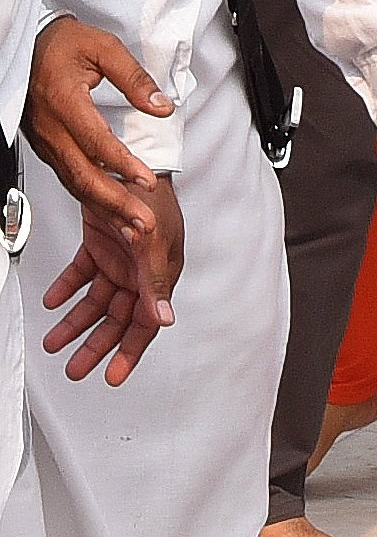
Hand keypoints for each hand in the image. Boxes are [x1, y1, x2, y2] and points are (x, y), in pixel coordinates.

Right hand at [25, 18, 171, 244]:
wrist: (28, 46)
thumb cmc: (63, 44)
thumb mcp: (104, 48)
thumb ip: (134, 77)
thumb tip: (161, 105)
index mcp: (64, 100)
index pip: (95, 141)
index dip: (122, 164)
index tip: (146, 180)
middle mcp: (51, 127)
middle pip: (82, 174)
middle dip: (115, 203)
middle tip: (142, 222)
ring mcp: (46, 141)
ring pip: (74, 182)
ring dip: (104, 208)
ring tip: (132, 226)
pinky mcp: (47, 147)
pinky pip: (69, 177)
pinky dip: (90, 198)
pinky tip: (109, 210)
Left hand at [40, 178, 183, 384]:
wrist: (127, 161)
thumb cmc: (151, 197)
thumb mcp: (155, 242)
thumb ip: (155, 282)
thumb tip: (163, 319)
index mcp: (159, 274)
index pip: (145, 323)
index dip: (128, 352)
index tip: (111, 375)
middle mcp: (139, 271)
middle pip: (116, 319)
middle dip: (95, 345)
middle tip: (75, 368)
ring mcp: (119, 258)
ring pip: (95, 302)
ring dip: (74, 322)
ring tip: (54, 341)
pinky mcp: (99, 245)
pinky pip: (81, 274)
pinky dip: (66, 288)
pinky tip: (53, 301)